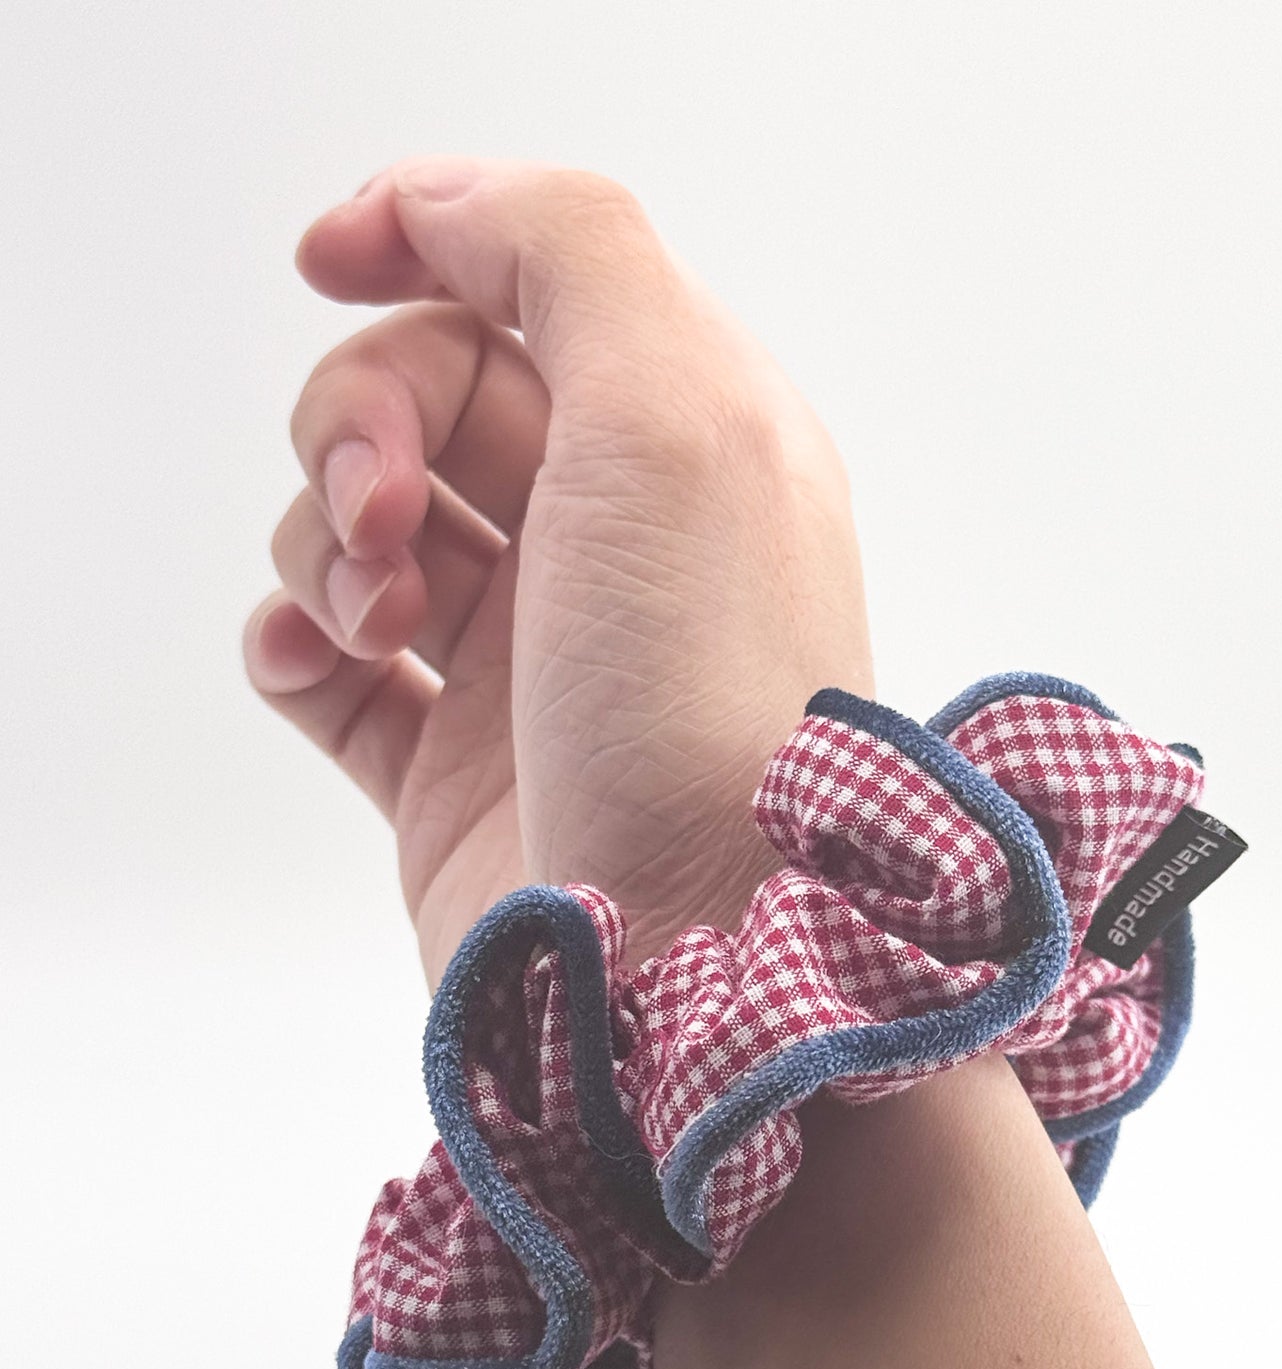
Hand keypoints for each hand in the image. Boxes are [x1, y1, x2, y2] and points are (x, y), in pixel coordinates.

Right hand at [243, 156, 872, 992]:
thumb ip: (569, 247)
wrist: (692, 964)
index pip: (527, 287)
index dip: (419, 242)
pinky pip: (323, 661)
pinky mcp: (447, 767)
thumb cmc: (702, 700)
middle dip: (365, 420)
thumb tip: (440, 204)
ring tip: (372, 614)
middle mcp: (608, 543)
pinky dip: (292, 640)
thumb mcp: (675, 411)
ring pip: (358, 525)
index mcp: (684, 441)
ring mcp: (523, 660)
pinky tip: (317, 662)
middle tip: (386, 511)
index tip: (328, 258)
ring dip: (323, 538)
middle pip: (423, 399)